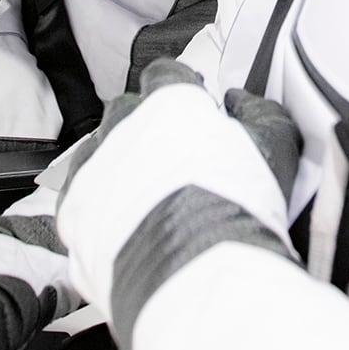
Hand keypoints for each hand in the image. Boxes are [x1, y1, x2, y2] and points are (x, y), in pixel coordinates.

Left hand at [52, 60, 301, 349]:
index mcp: (168, 103)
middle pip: (126, 111)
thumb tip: (240, 100)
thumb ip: (262, 111)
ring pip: (97, 152)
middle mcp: (121, 126)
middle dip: (145, 125)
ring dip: (117, 163)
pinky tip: (119, 223)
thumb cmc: (238, 208)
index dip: (180, 87)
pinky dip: (97, 204)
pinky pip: (79, 196)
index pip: (165, 74)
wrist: (194, 275)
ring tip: (144, 196)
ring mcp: (91, 169)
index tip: (193, 105)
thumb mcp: (277, 147)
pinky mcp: (71, 212)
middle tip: (172, 156)